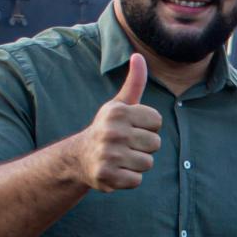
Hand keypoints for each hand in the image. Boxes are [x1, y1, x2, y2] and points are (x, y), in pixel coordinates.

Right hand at [72, 53, 161, 192]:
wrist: (79, 157)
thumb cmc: (107, 128)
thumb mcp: (119, 104)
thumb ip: (134, 82)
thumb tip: (138, 55)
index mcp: (118, 112)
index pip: (157, 121)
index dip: (148, 127)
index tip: (131, 128)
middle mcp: (112, 131)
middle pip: (155, 143)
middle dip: (144, 146)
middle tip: (125, 145)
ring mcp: (108, 155)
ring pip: (147, 163)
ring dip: (137, 163)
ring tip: (120, 158)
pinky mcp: (107, 176)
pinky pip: (137, 180)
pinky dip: (129, 179)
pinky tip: (116, 171)